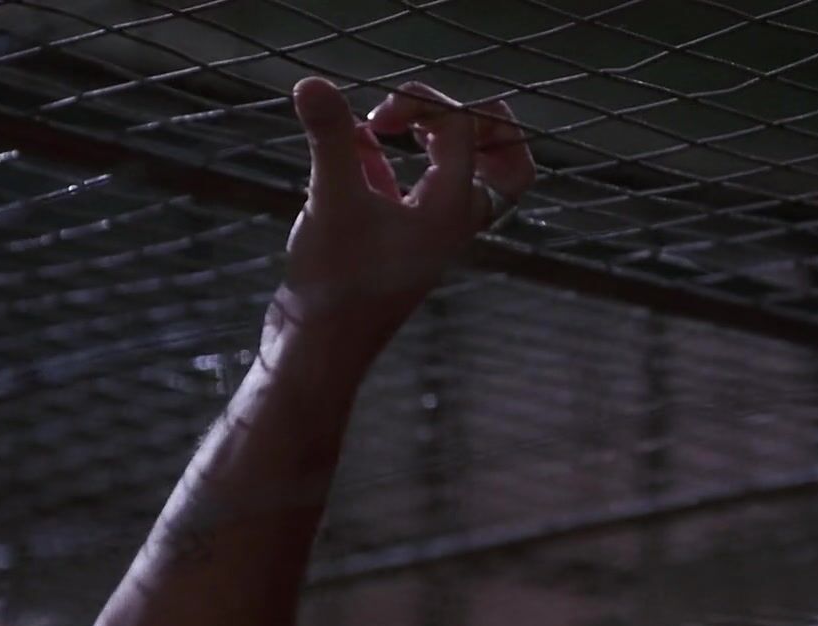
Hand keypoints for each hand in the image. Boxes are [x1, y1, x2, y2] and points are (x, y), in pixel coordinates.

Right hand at [277, 77, 534, 345]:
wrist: (319, 352)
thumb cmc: (336, 285)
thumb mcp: (332, 200)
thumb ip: (329, 137)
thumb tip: (311, 81)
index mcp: (455, 209)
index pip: (466, 130)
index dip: (423, 103)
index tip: (378, 117)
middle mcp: (452, 220)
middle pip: (507, 162)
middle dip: (479, 123)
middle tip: (431, 112)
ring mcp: (425, 232)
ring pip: (460, 176)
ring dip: (432, 140)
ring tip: (384, 123)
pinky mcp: (392, 241)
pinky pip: (407, 191)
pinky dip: (386, 161)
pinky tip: (349, 145)